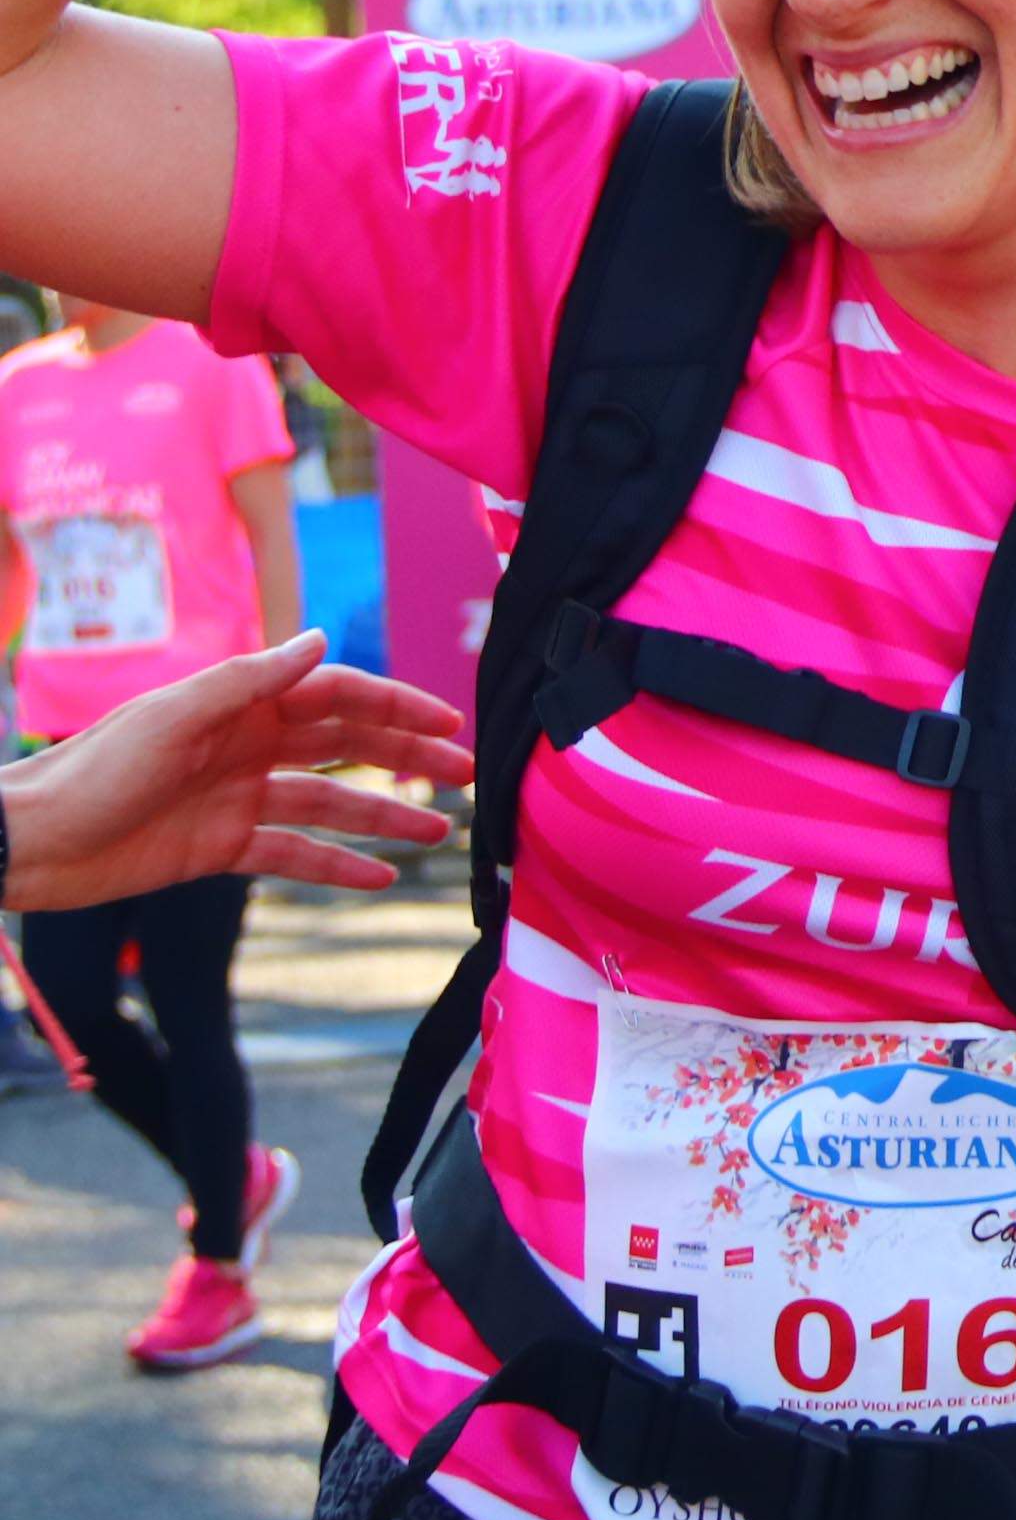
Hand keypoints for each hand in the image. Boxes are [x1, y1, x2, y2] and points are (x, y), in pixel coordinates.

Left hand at [1, 631, 466, 910]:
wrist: (28, 843)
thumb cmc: (90, 772)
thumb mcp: (172, 719)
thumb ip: (248, 681)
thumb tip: (321, 641)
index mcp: (240, 706)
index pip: (337, 696)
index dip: (395, 705)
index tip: (449, 722)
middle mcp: (248, 746)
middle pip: (347, 747)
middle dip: (408, 757)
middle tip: (467, 774)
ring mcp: (238, 798)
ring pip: (331, 803)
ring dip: (386, 816)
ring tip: (441, 832)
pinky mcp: (220, 847)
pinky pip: (293, 854)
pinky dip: (337, 866)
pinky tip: (380, 878)